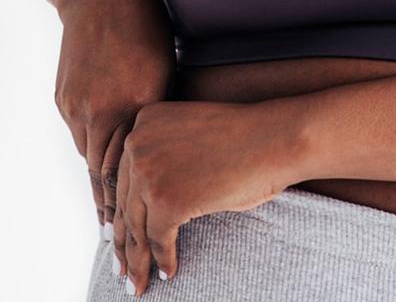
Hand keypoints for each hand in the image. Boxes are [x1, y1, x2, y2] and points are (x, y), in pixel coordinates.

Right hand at [54, 0, 176, 232]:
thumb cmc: (145, 19)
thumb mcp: (165, 61)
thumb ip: (163, 104)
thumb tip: (171, 137)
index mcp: (135, 101)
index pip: (132, 165)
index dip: (134, 199)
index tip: (138, 226)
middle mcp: (102, 108)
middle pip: (105, 171)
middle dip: (112, 204)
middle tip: (118, 236)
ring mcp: (78, 104)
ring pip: (90, 154)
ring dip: (100, 180)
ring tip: (110, 211)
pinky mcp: (64, 97)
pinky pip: (80, 133)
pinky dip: (91, 150)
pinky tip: (100, 164)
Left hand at [111, 97, 308, 295]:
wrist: (274, 138)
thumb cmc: (243, 137)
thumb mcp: (189, 135)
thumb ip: (162, 153)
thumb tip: (144, 197)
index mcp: (144, 121)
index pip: (123, 176)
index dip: (118, 211)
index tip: (113, 236)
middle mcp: (138, 142)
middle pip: (125, 204)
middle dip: (124, 241)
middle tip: (121, 268)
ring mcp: (150, 171)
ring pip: (137, 227)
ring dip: (138, 260)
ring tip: (139, 282)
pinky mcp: (167, 200)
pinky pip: (159, 240)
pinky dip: (164, 260)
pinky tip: (169, 272)